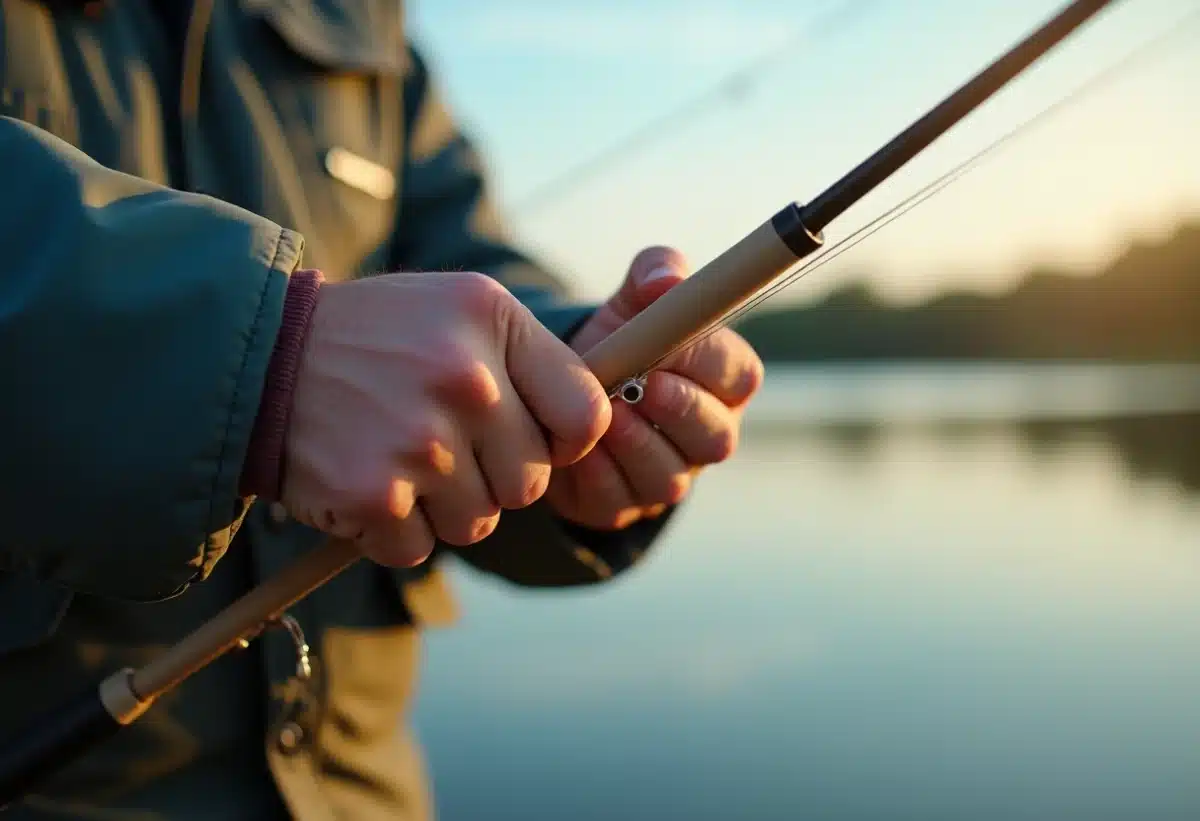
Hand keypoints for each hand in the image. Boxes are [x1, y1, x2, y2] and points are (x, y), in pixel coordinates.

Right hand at [281, 271, 609, 567]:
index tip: (535, 435)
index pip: (586, 418)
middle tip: (444, 441)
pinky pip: (419, 548)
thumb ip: (535, 358)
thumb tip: (596, 429)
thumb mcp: (463, 307)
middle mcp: (464, 381)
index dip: (567, 440)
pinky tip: (368, 481)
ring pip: (478, 522)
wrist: (260, 358)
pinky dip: (394, 531)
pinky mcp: (372, 497)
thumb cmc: (378, 336)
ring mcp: (419, 443)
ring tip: (401, 456)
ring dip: (444, 505)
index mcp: (492, 324)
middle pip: (531, 482)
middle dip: (494, 474)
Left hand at [544, 247, 763, 529]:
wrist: (559, 391)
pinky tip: (575, 447)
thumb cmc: (618, 341)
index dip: (708, 363)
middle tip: (641, 387)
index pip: (739, 376)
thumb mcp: (634, 300)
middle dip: (680, 412)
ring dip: (635, 445)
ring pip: (669, 476)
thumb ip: (654, 273)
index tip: (670, 347)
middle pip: (716, 437)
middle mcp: (705, 435)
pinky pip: (617, 499)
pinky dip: (595, 473)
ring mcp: (668, 476)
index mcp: (721, 383)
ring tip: (604, 416)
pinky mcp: (623, 505)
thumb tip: (664, 281)